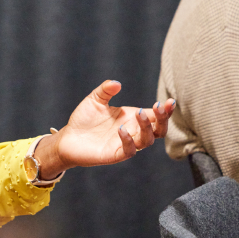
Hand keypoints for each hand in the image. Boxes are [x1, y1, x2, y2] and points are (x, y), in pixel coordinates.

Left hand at [34, 80, 175, 179]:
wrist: (68, 138)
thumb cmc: (84, 119)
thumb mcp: (94, 100)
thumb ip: (105, 91)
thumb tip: (117, 83)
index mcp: (132, 118)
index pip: (156, 116)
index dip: (165, 110)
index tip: (170, 101)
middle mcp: (133, 131)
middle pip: (159, 130)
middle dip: (162, 118)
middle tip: (159, 106)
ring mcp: (126, 144)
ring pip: (147, 140)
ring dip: (146, 127)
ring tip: (139, 113)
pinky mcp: (116, 154)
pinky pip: (129, 150)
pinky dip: (128, 140)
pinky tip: (121, 129)